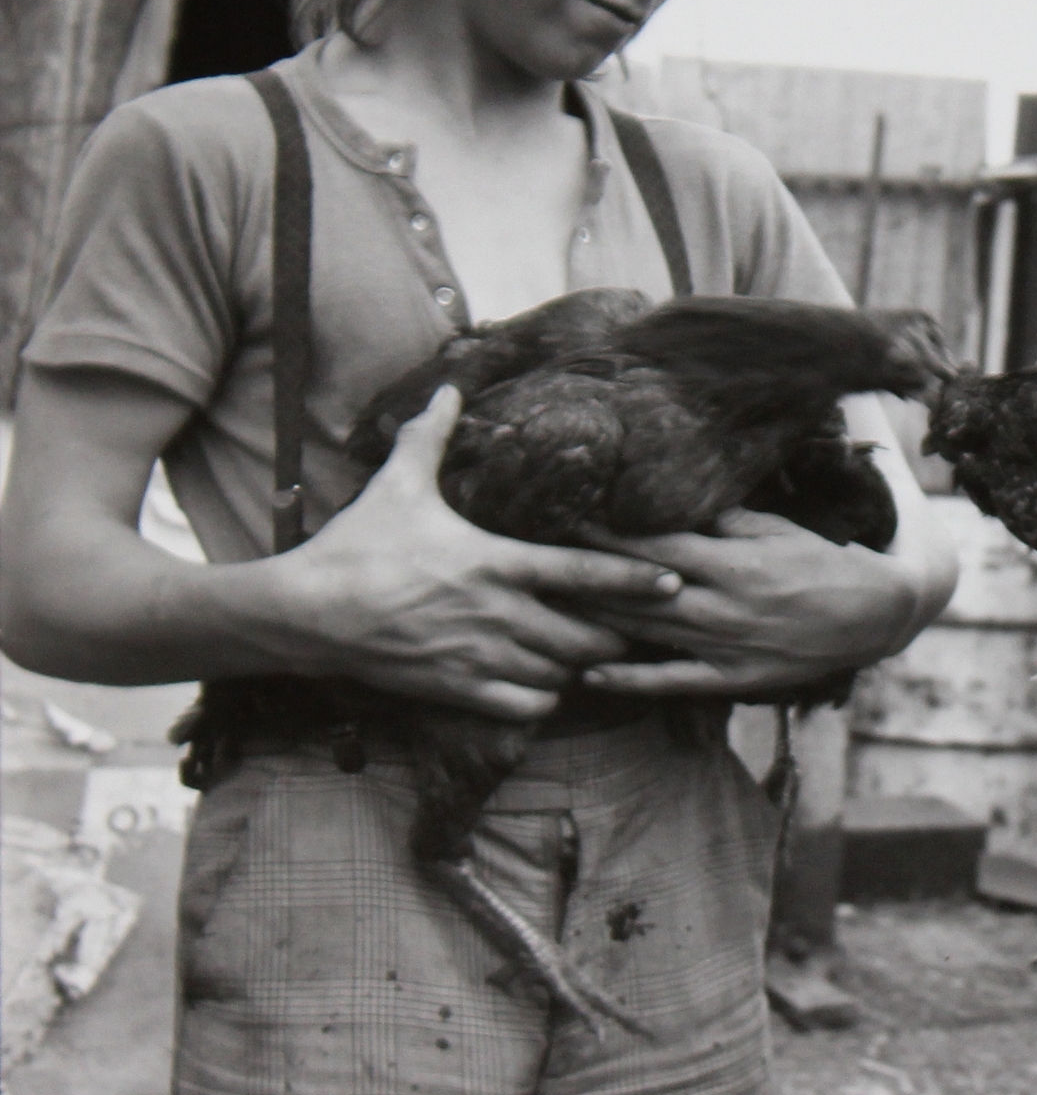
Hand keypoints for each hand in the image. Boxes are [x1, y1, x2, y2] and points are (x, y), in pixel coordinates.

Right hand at [277, 388, 678, 719]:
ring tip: (596, 654)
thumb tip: (448, 387)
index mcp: (493, 562)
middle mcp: (494, 614)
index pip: (581, 573)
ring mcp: (476, 657)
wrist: (304, 614)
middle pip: (583, 636)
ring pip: (558, 675)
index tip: (674, 582)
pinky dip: (543, 698)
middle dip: (615, 634)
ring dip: (581, 667)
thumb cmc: (356, 545)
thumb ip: (430, 437)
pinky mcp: (454, 690)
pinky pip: (522, 707)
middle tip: (638, 626)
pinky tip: (546, 683)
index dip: (632, 579)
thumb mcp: (396, 485)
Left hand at [577, 508, 924, 698]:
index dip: (606, 531)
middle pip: (638, 588)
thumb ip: (727, 520)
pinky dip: (630, 678)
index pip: (654, 543)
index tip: (563, 515)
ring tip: (546, 607)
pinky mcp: (731, 677)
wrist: (874, 616)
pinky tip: (588, 671)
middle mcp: (723, 605)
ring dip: (596, 619)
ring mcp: (725, 646)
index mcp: (735, 560)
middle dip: (585, 573)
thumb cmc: (825, 562)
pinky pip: (672, 680)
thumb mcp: (781, 529)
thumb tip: (677, 501)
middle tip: (534, 560)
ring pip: (646, 632)